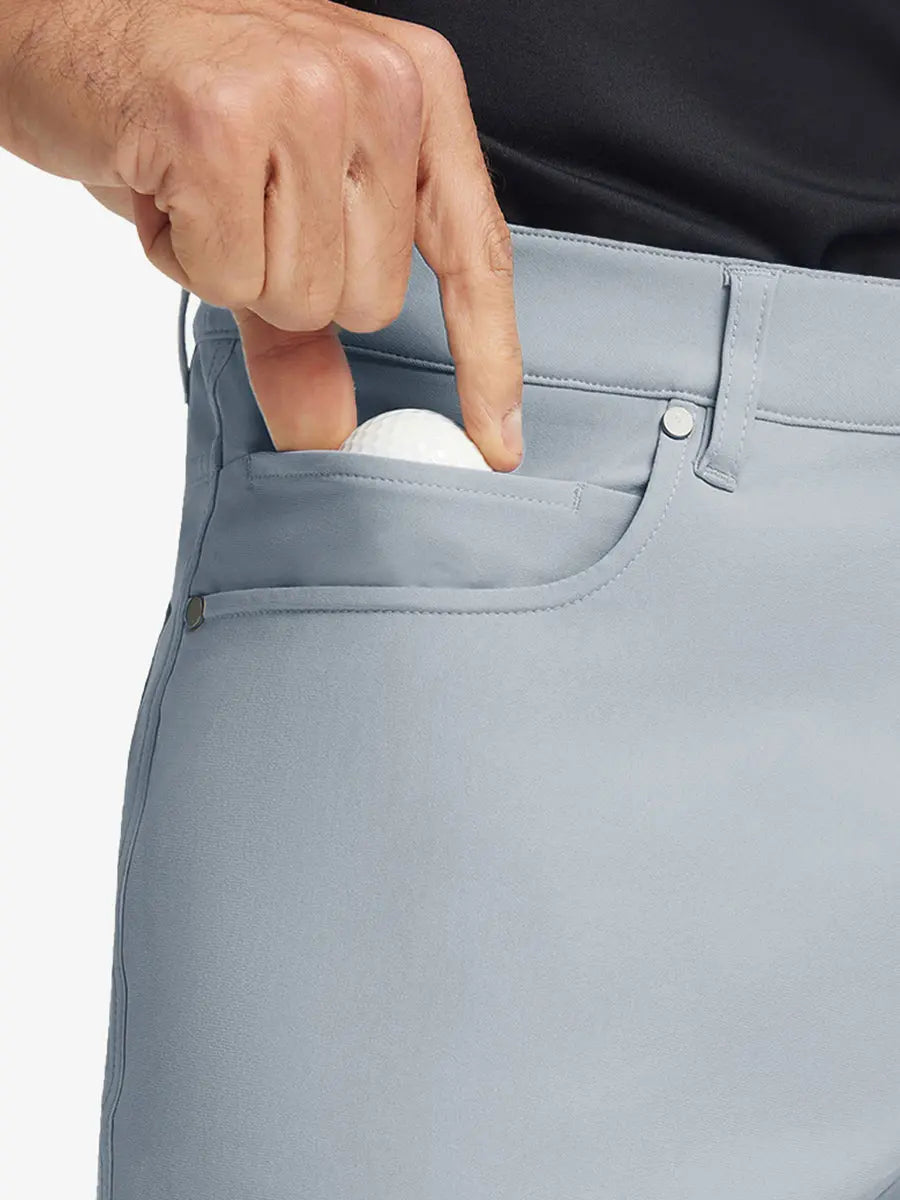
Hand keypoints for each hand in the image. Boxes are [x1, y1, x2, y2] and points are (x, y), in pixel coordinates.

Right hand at [0, 0, 522, 466]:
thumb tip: (330, 437)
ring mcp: (305, 96)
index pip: (475, 253)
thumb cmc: (182, 97)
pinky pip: (230, 277)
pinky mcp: (223, 123)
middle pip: (371, 302)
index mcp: (417, 89)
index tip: (497, 444)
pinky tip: (165, 181)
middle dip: (289, 283)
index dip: (488, 360)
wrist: (61, 18)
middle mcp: (378, 83)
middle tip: (241, 204)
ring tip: (200, 184)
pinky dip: (183, 254)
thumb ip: (311, 330)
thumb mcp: (276, 205)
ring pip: (303, 298)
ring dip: (233, 268)